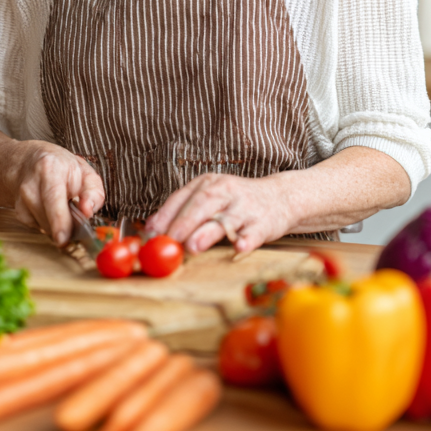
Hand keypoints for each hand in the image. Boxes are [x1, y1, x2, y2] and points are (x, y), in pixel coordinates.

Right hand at [8, 141, 104, 246]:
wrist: (29, 162)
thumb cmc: (61, 167)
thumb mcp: (85, 172)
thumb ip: (93, 192)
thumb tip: (88, 212)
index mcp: (50, 169)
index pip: (52, 198)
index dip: (58, 220)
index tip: (63, 238)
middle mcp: (30, 185)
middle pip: (47, 217)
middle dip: (64, 227)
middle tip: (78, 224)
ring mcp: (21, 199)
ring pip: (43, 226)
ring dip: (58, 225)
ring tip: (65, 209)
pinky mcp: (18, 212)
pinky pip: (38, 228)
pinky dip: (49, 224)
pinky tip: (52, 211)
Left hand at [144, 172, 295, 255]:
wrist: (280, 197)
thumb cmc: (237, 202)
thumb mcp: (210, 198)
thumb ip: (183, 211)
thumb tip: (150, 230)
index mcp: (209, 183)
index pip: (183, 197)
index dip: (165, 215)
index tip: (151, 234)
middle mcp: (226, 191)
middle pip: (202, 204)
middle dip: (184, 223)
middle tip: (169, 242)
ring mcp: (246, 207)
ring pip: (225, 218)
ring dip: (208, 232)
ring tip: (193, 246)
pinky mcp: (264, 223)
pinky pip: (254, 232)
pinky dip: (246, 240)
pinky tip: (239, 247)